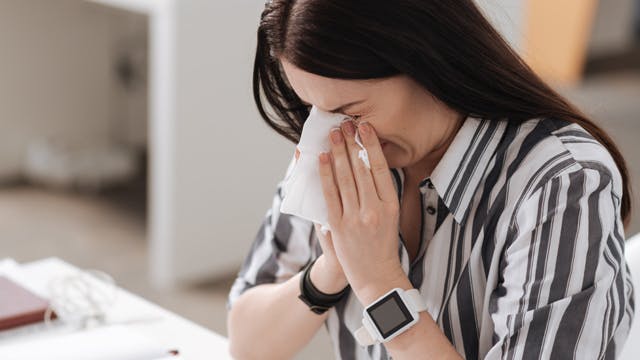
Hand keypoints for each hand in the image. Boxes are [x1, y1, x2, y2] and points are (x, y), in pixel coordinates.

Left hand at [318, 120, 404, 300]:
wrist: (376, 276)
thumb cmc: (383, 243)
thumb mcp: (390, 216)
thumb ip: (379, 193)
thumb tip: (365, 163)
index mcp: (391, 204)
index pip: (380, 168)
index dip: (371, 145)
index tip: (365, 127)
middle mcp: (374, 209)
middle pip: (361, 169)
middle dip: (351, 144)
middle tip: (345, 124)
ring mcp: (355, 218)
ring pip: (345, 178)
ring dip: (337, 153)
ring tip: (333, 134)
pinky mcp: (338, 226)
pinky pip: (330, 195)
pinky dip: (324, 175)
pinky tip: (321, 159)